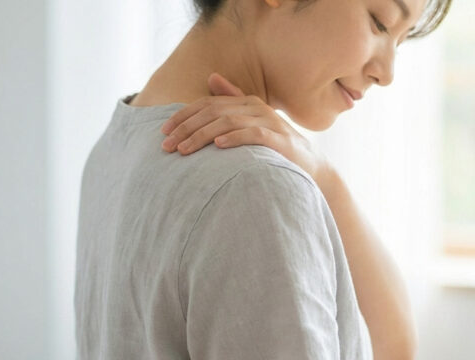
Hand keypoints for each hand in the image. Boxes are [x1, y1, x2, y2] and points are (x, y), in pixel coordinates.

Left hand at [160, 73, 328, 181]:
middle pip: (213, 112)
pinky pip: (253, 134)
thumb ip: (232, 101)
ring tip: (184, 150)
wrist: (311, 167)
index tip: (163, 131)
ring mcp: (269, 122)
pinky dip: (234, 138)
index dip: (183, 115)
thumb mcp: (252, 121)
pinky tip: (217, 146)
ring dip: (202, 136)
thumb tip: (212, 78)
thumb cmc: (275, 147)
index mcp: (246, 103)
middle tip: (167, 146)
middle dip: (186, 128)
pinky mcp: (279, 140)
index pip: (208, 104)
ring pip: (228, 123)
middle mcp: (256, 108)